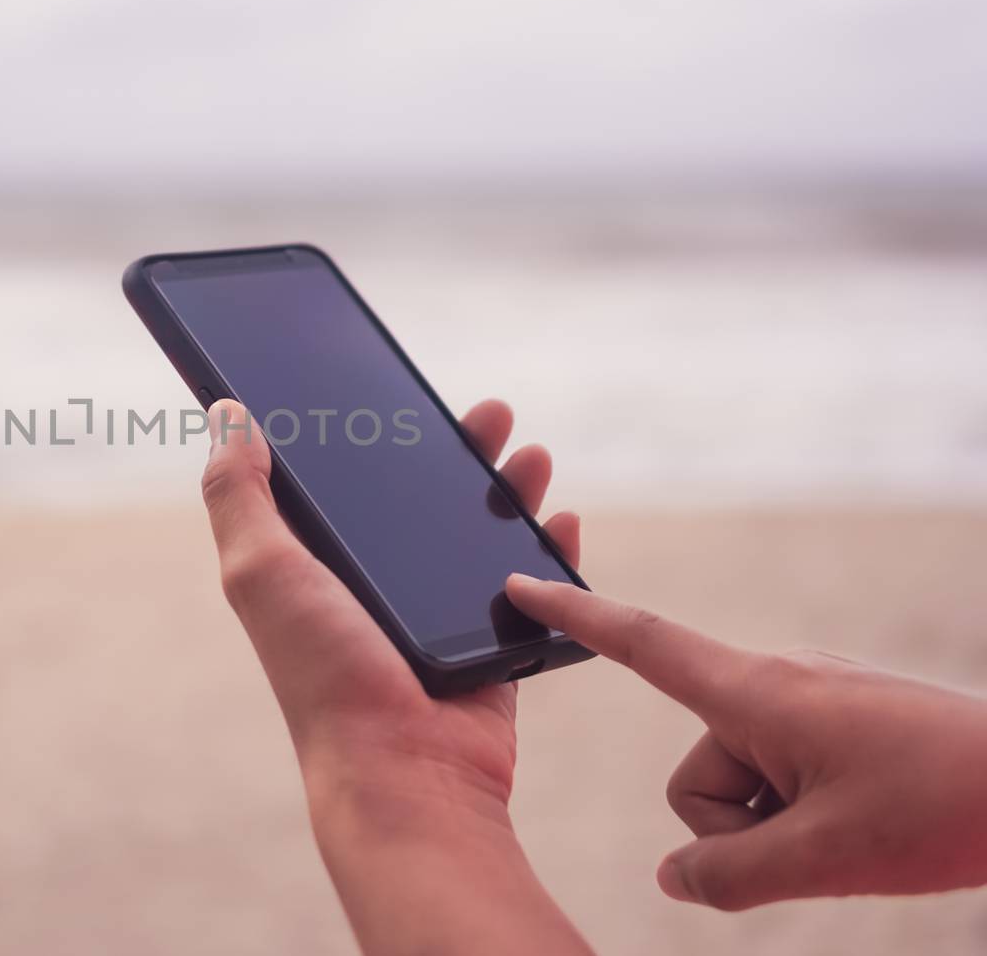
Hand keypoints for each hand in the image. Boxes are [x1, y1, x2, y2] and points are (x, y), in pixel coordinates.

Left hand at [201, 399, 592, 954]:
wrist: (405, 774)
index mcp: (314, 565)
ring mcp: (432, 618)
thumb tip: (224, 415)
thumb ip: (238, 495)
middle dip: (456, 451)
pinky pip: (527, 588)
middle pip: (418, 500)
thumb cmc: (325, 675)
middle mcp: (371, 588)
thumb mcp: (261, 571)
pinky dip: (549, 552)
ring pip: (477, 535)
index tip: (394, 389)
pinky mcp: (487, 647)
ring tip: (532, 454)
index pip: (341, 483)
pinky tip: (564, 520)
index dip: (367, 434)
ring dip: (508, 489)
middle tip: (488, 412)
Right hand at [506, 575, 986, 910]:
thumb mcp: (826, 857)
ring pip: (742, 784)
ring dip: (780, 828)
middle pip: (698, 771)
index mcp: (758, 691)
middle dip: (737, 826)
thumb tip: (676, 880)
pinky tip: (869, 824)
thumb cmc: (946, 805)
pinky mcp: (841, 724)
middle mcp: (775, 684)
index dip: (574, 617)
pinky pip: (784, 776)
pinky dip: (806, 815)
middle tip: (823, 844)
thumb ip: (729, 874)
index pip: (642, 642)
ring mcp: (812, 704)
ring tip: (858, 834)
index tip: (521, 585)